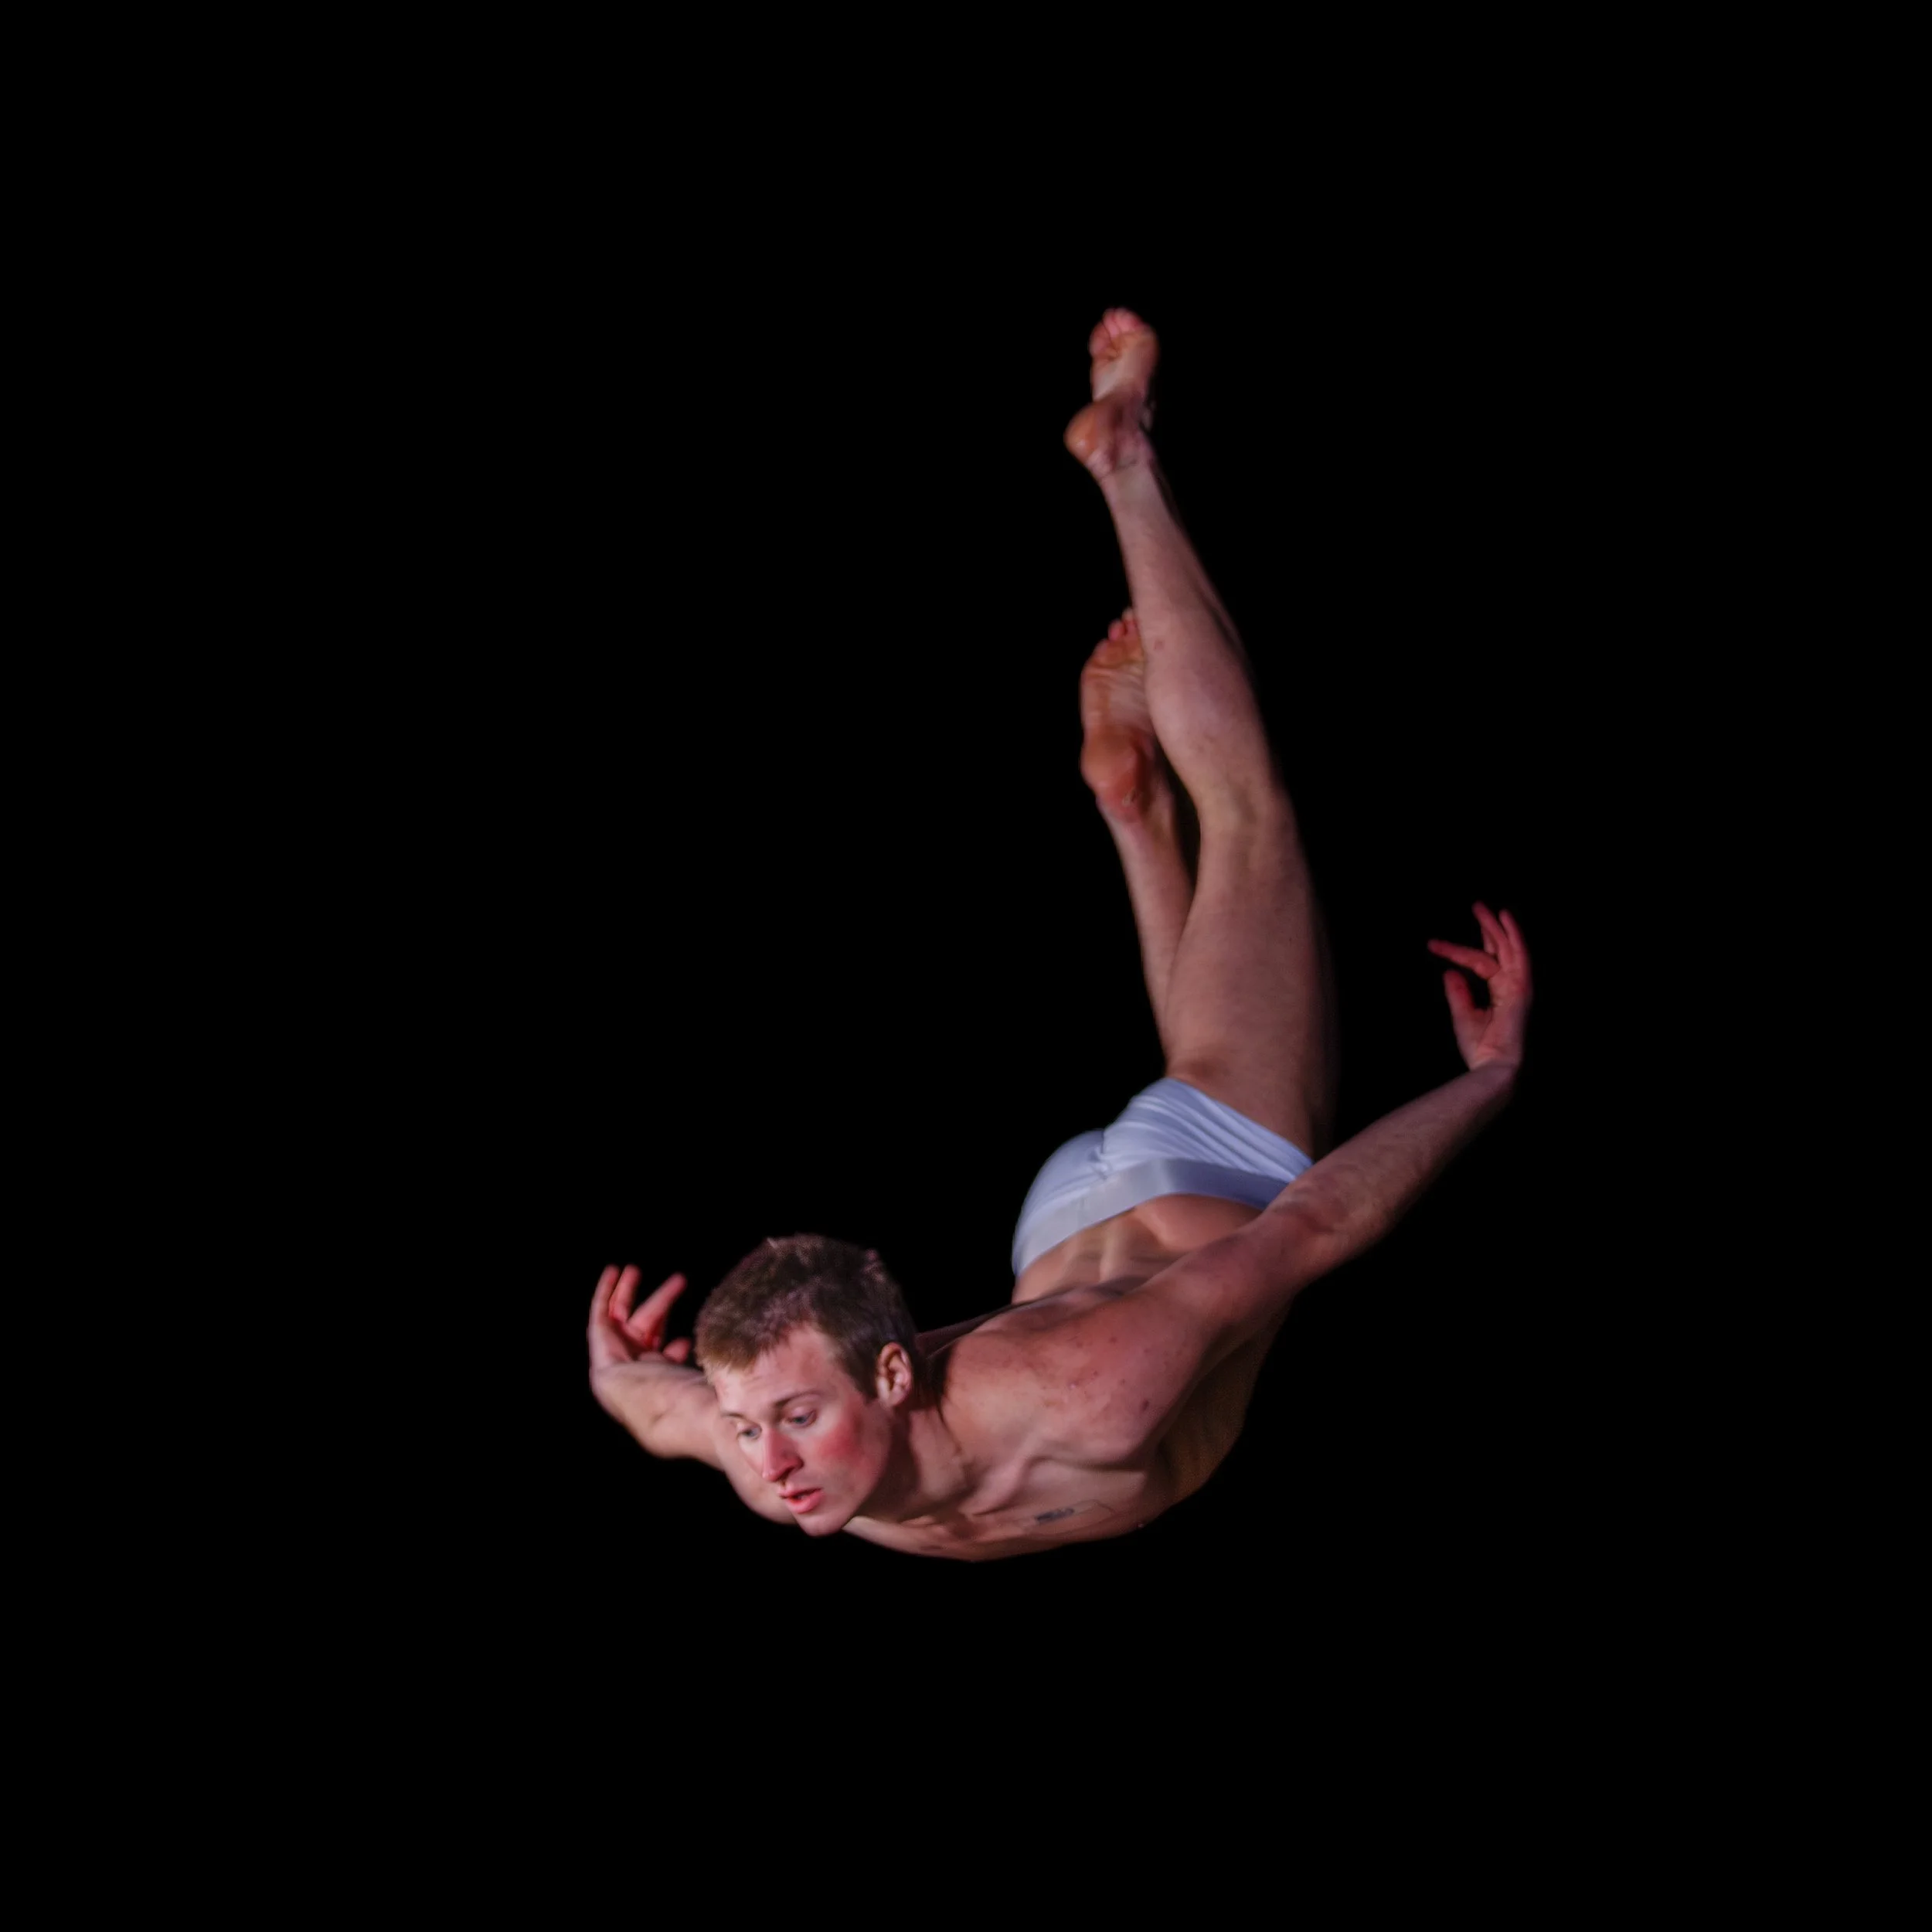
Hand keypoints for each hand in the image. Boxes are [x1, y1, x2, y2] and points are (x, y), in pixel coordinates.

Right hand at [588, 1264, 693, 1383]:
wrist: (644, 1399)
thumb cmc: (670, 1391)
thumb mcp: (683, 1371)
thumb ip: (681, 1356)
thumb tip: (684, 1341)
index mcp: (653, 1373)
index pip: (660, 1349)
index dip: (672, 1338)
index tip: (685, 1335)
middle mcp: (632, 1361)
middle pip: (647, 1322)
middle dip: (661, 1300)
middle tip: (679, 1279)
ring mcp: (614, 1349)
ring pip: (622, 1312)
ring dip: (627, 1290)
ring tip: (634, 1269)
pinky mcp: (598, 1337)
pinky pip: (599, 1310)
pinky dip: (605, 1290)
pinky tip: (613, 1271)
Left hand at [1427, 903, 1532, 1073]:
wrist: (1493, 1066)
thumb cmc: (1480, 1048)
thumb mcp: (1462, 1016)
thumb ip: (1458, 993)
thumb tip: (1450, 971)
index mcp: (1501, 993)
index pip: (1480, 963)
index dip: (1458, 951)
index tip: (1433, 944)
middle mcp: (1512, 987)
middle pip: (1500, 950)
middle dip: (1488, 928)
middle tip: (1476, 906)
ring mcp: (1519, 987)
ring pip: (1508, 948)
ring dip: (1496, 927)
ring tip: (1483, 908)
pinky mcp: (1521, 988)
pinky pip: (1519, 955)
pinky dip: (1513, 936)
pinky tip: (1504, 918)